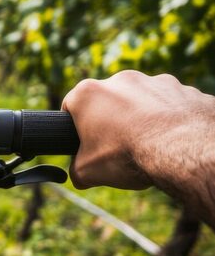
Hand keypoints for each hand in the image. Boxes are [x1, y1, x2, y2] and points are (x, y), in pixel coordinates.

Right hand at [62, 71, 214, 209]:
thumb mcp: (88, 172)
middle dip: (111, 119)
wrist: (181, 151)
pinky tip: (173, 139)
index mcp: (88, 93)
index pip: (71, 106)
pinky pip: (173, 104)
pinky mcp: (184, 90)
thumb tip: (79, 176)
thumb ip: (77, 170)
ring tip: (149, 144)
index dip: (75, 125)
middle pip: (109, 100)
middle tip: (118, 146)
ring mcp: (154, 81)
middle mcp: (120, 80)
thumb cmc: (126, 156)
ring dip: (143, 117)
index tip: (84, 140)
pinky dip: (171, 119)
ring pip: (143, 100)